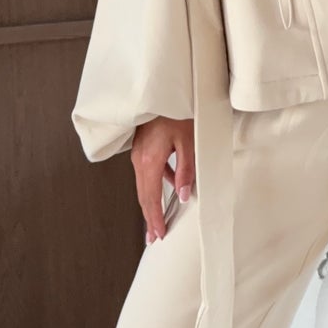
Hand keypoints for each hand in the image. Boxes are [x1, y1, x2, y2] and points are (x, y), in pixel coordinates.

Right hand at [132, 115, 194, 244]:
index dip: (155, 218)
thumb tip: (184, 195)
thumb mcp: (189, 142)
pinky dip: (154, 186)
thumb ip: (186, 170)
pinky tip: (166, 187)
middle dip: (149, 218)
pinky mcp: (142, 147)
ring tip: (156, 220)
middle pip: (143, 196)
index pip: (151, 198)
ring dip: (150, 204)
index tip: (158, 234)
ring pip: (143, 185)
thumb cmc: (178, 111)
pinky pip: (146, 172)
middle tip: (153, 238)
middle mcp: (139, 159)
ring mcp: (139, 153)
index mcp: (149, 161)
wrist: (165, 89)